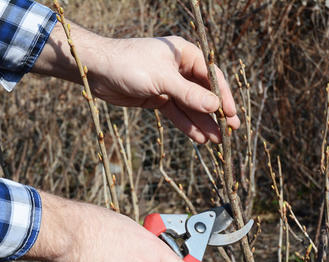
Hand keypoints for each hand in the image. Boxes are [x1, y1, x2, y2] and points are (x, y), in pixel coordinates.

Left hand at [89, 36, 240, 142]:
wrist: (97, 70)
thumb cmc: (129, 64)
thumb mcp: (162, 79)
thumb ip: (188, 94)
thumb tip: (214, 106)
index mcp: (184, 53)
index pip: (210, 75)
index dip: (222, 95)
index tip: (231, 114)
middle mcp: (178, 68)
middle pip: (202, 92)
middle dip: (215, 112)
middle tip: (231, 131)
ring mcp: (168, 85)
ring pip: (190, 106)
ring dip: (202, 122)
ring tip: (217, 141)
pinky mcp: (156, 98)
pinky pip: (176, 113)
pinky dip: (186, 125)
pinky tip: (199, 137)